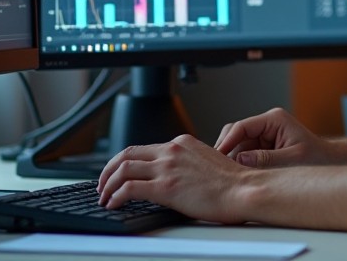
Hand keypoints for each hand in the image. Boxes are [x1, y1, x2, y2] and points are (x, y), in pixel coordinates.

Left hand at [96, 135, 248, 222]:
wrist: (244, 190)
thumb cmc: (233, 183)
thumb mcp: (206, 162)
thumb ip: (187, 164)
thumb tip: (174, 177)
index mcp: (181, 143)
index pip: (143, 148)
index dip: (124, 161)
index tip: (118, 173)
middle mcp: (172, 151)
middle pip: (127, 154)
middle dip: (108, 170)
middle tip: (103, 184)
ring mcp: (167, 167)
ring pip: (123, 169)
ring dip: (107, 184)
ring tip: (104, 197)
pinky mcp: (166, 187)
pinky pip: (129, 188)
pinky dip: (115, 196)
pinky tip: (113, 204)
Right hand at [214, 107, 337, 167]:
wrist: (330, 162)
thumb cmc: (317, 157)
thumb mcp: (292, 159)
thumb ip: (266, 159)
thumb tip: (240, 159)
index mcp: (274, 119)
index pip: (241, 127)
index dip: (226, 143)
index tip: (217, 159)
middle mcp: (266, 124)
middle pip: (235, 134)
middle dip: (225, 151)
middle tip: (216, 171)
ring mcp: (263, 135)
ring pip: (237, 145)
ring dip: (231, 159)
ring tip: (224, 177)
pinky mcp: (263, 147)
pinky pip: (244, 153)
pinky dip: (238, 164)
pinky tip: (234, 178)